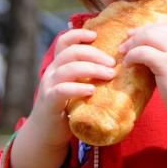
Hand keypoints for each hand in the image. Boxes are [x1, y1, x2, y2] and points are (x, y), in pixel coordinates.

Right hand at [11, 28, 117, 167]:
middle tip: (113, 62)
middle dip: (94, 53)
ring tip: (109, 74)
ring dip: (91, 69)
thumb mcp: (76, 86)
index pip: (64, 42)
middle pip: (71, 52)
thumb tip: (120, 68)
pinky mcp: (49, 103)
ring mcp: (49, 87)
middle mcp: (52, 72)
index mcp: (59, 65)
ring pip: (68, 69)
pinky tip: (91, 90)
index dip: (78, 34)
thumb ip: (89, 76)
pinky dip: (77, 88)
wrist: (46, 133)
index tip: (95, 35)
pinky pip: (62, 91)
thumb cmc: (68, 107)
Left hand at [120, 24, 166, 125]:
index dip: (147, 29)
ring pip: (148, 37)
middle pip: (154, 30)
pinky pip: (143, 53)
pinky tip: (128, 64)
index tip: (134, 35)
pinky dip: (132, 56)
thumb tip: (148, 51)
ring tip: (124, 54)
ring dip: (132, 44)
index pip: (165, 28)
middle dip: (137, 35)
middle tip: (124, 46)